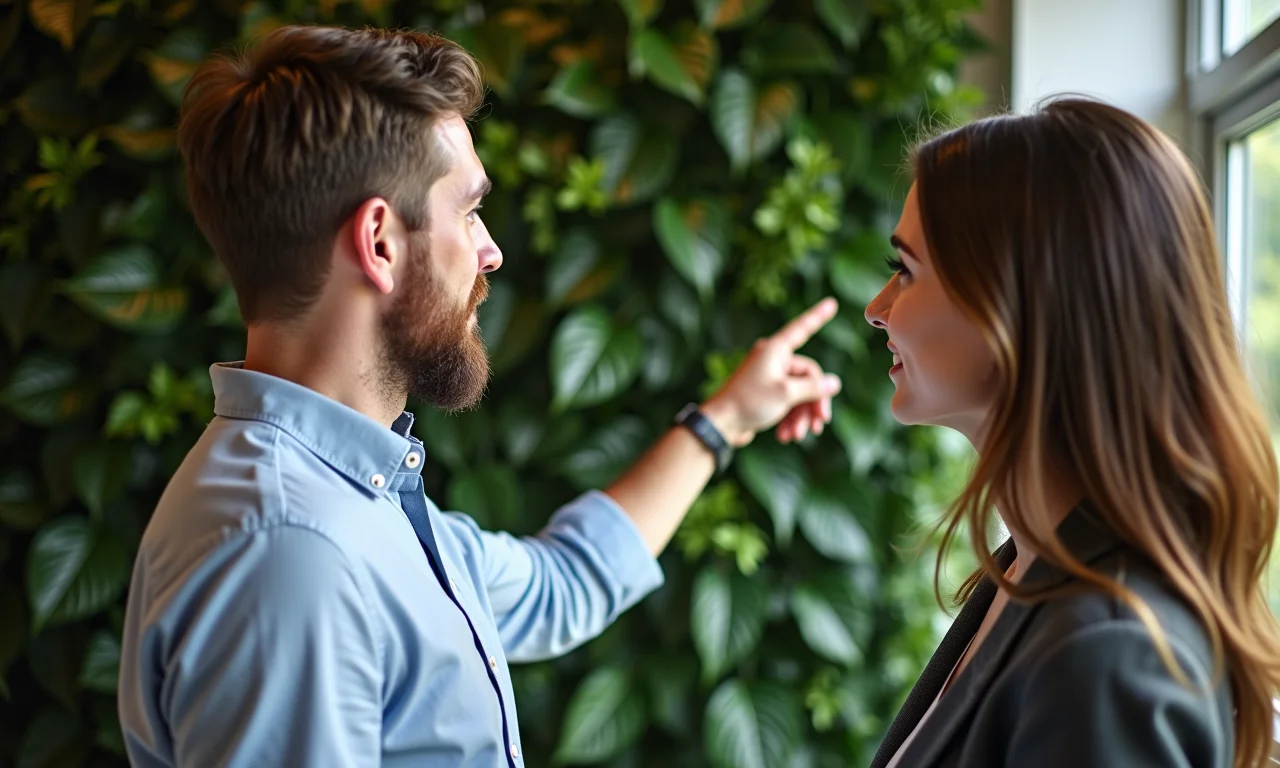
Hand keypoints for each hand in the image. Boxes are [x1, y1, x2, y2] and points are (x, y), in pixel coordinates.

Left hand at [700, 297, 841, 446]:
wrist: (721, 425)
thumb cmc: (750, 402)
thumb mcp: (786, 394)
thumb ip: (814, 388)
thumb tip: (835, 382)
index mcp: (776, 350)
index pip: (802, 329)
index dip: (818, 316)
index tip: (832, 302)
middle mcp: (773, 360)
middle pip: (808, 377)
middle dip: (813, 403)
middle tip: (820, 424)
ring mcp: (769, 377)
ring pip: (799, 394)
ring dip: (801, 416)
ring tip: (798, 435)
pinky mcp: (765, 395)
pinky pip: (787, 403)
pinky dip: (789, 419)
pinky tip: (786, 436)